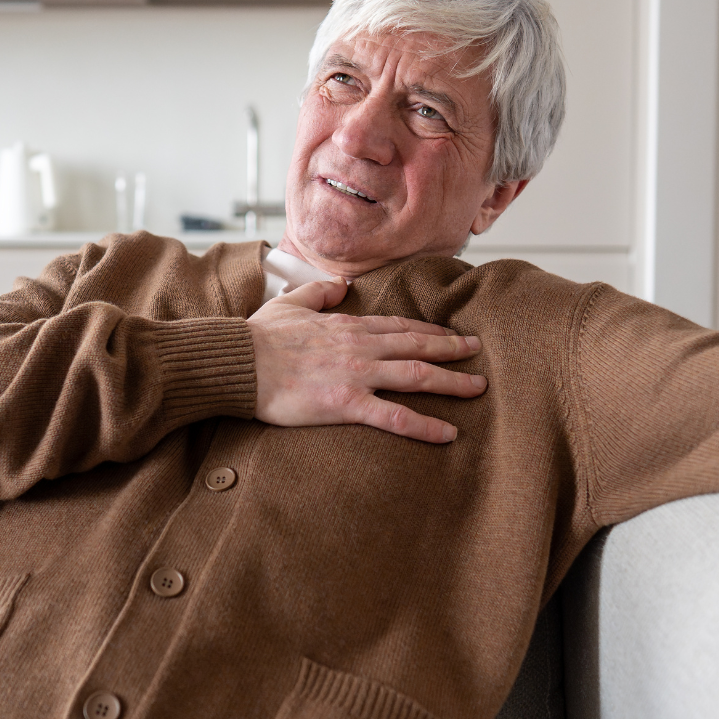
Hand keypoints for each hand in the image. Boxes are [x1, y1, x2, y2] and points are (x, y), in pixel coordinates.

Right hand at [247, 278, 485, 442]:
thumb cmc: (258, 338)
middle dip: (452, 349)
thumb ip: (318, 293)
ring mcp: (357, 375)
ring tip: (478, 388)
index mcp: (347, 326)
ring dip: (452, 382)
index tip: (449, 335)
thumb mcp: (289, 304)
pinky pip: (395, 417)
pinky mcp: (347, 404)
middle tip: (478, 353)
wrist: (239, 363)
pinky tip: (448, 433)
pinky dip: (425, 425)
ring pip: (417, 377)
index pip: (399, 326)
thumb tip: (339, 285)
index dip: (428, 330)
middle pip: (418, 346)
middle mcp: (361, 347)